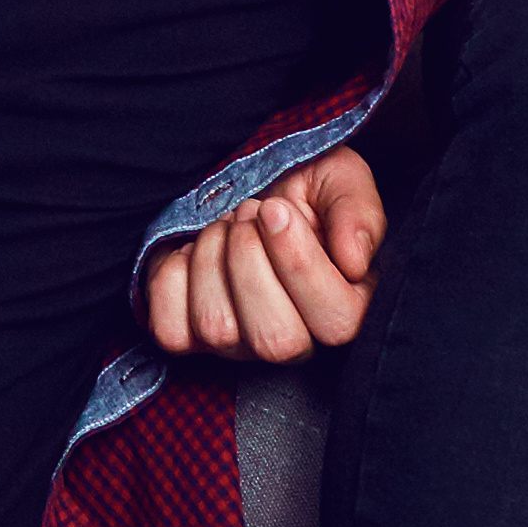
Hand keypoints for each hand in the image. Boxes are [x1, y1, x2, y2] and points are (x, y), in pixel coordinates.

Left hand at [147, 145, 381, 359]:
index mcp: (345, 310)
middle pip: (274, 339)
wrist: (246, 181)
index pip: (335, 322)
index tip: (276, 209)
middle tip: (245, 212)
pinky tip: (190, 250)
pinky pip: (169, 328)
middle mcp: (294, 340)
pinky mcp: (188, 337)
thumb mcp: (341, 180)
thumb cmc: (304, 189)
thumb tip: (355, 261)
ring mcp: (237, 346)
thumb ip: (358, 213)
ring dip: (211, 258)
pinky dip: (172, 276)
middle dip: (250, 260)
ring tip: (222, 225)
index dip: (300, 264)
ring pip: (217, 328)